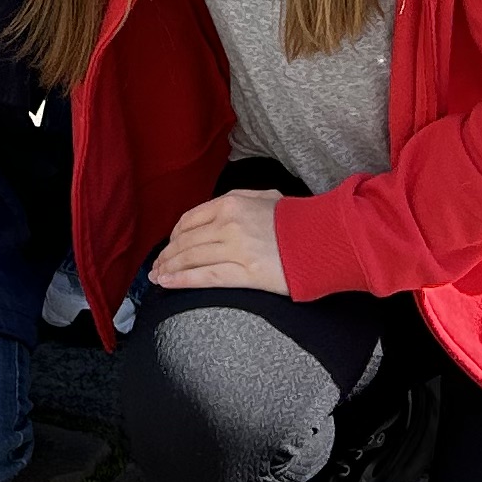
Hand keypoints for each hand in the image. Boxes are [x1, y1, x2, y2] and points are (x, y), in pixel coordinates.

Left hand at [151, 188, 286, 291]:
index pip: (190, 219)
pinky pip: (206, 277)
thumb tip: (220, 209)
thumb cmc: (298, 219)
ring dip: (169, 269)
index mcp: (231, 202)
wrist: (324, 238)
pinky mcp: (245, 273)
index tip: (170, 245)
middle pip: (186, 241)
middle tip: (157, 267)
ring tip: (158, 278)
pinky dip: (182, 280)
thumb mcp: (266, 197)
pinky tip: (168, 283)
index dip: (175, 235)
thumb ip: (240, 200)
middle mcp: (228, 223)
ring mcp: (235, 248)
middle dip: (168, 255)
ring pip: (191, 258)